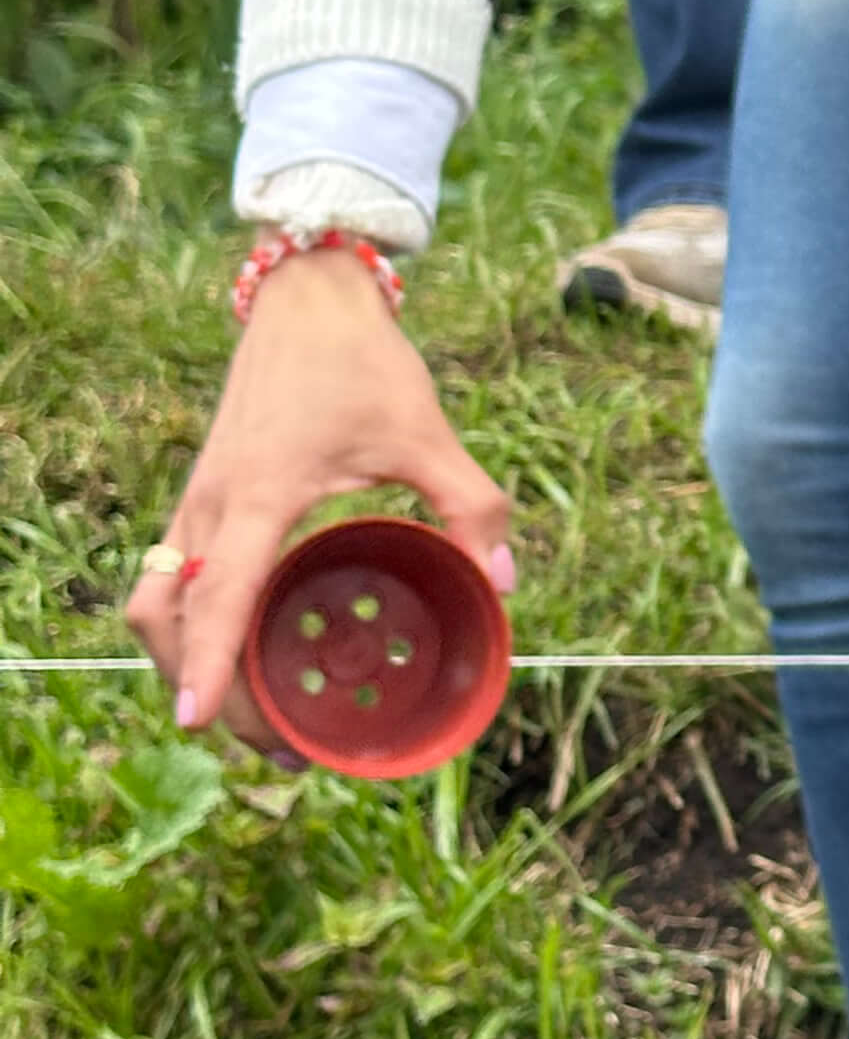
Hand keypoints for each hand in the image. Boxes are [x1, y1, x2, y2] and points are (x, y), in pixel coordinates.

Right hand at [126, 251, 512, 739]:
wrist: (307, 298)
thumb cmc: (362, 363)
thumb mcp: (428, 432)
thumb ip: (471, 506)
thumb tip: (503, 581)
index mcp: (259, 494)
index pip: (218, 594)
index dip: (208, 662)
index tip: (196, 721)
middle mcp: (211, 503)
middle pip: (166, 616)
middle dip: (199, 685)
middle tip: (268, 740)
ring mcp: (197, 499)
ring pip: (155, 598)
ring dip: (185, 658)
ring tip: (248, 710)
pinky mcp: (201, 496)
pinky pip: (169, 574)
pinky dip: (190, 622)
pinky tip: (243, 647)